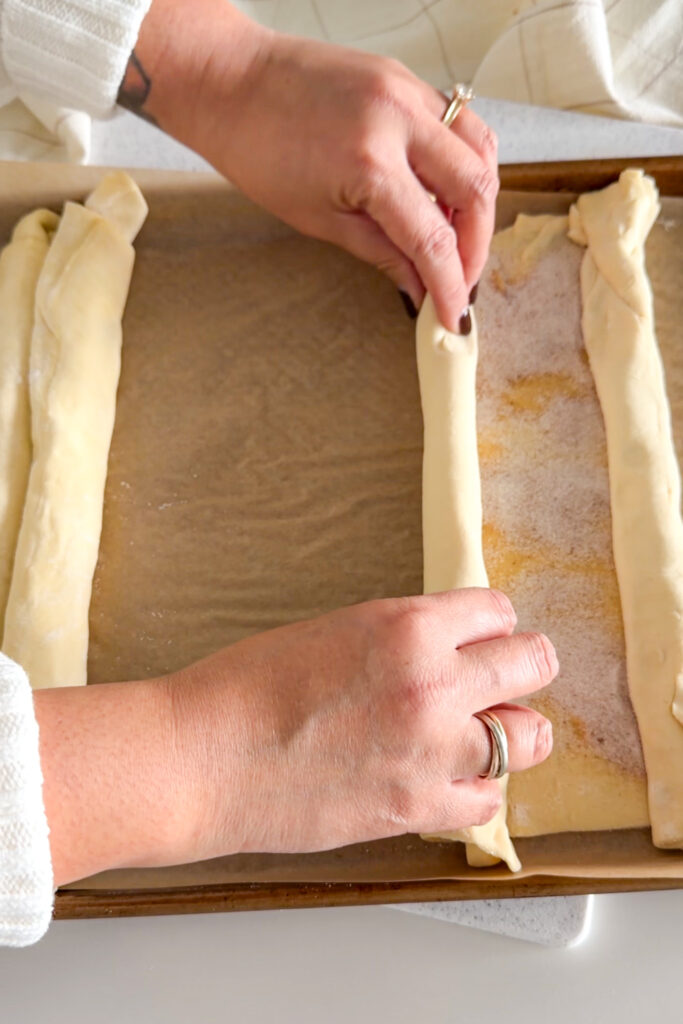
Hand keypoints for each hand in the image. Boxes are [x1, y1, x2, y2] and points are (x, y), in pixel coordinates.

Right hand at [35, 589, 554, 884]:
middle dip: (523, 665)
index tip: (485, 635)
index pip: (496, 611)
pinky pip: (489, 801)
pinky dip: (478, 788)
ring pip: (530, 737)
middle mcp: (433, 684)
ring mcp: (432, 751)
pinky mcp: (416, 808)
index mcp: (407, 626)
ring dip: (515, 730)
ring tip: (492, 731)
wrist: (202, 758)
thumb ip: (402, 639)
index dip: (490, 623)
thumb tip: (445, 651)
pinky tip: (453, 778)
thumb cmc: (246, 688)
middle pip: (532, 664)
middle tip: (512, 675)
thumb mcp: (335, 630)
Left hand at [120, 0, 498, 331]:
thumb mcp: (319, 219)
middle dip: (477, 246)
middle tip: (462, 277)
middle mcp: (399, 120)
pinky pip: (461, 121)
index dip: (450, 284)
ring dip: (480, 201)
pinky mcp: (408, 76)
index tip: (454, 314)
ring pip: (481, 149)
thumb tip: (419, 285)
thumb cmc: (259, 150)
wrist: (232, 84)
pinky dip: (465, 160)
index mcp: (369, 164)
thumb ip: (381, 252)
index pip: (432, 238)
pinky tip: (447, 190)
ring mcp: (408, 89)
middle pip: (476, 190)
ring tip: (459, 236)